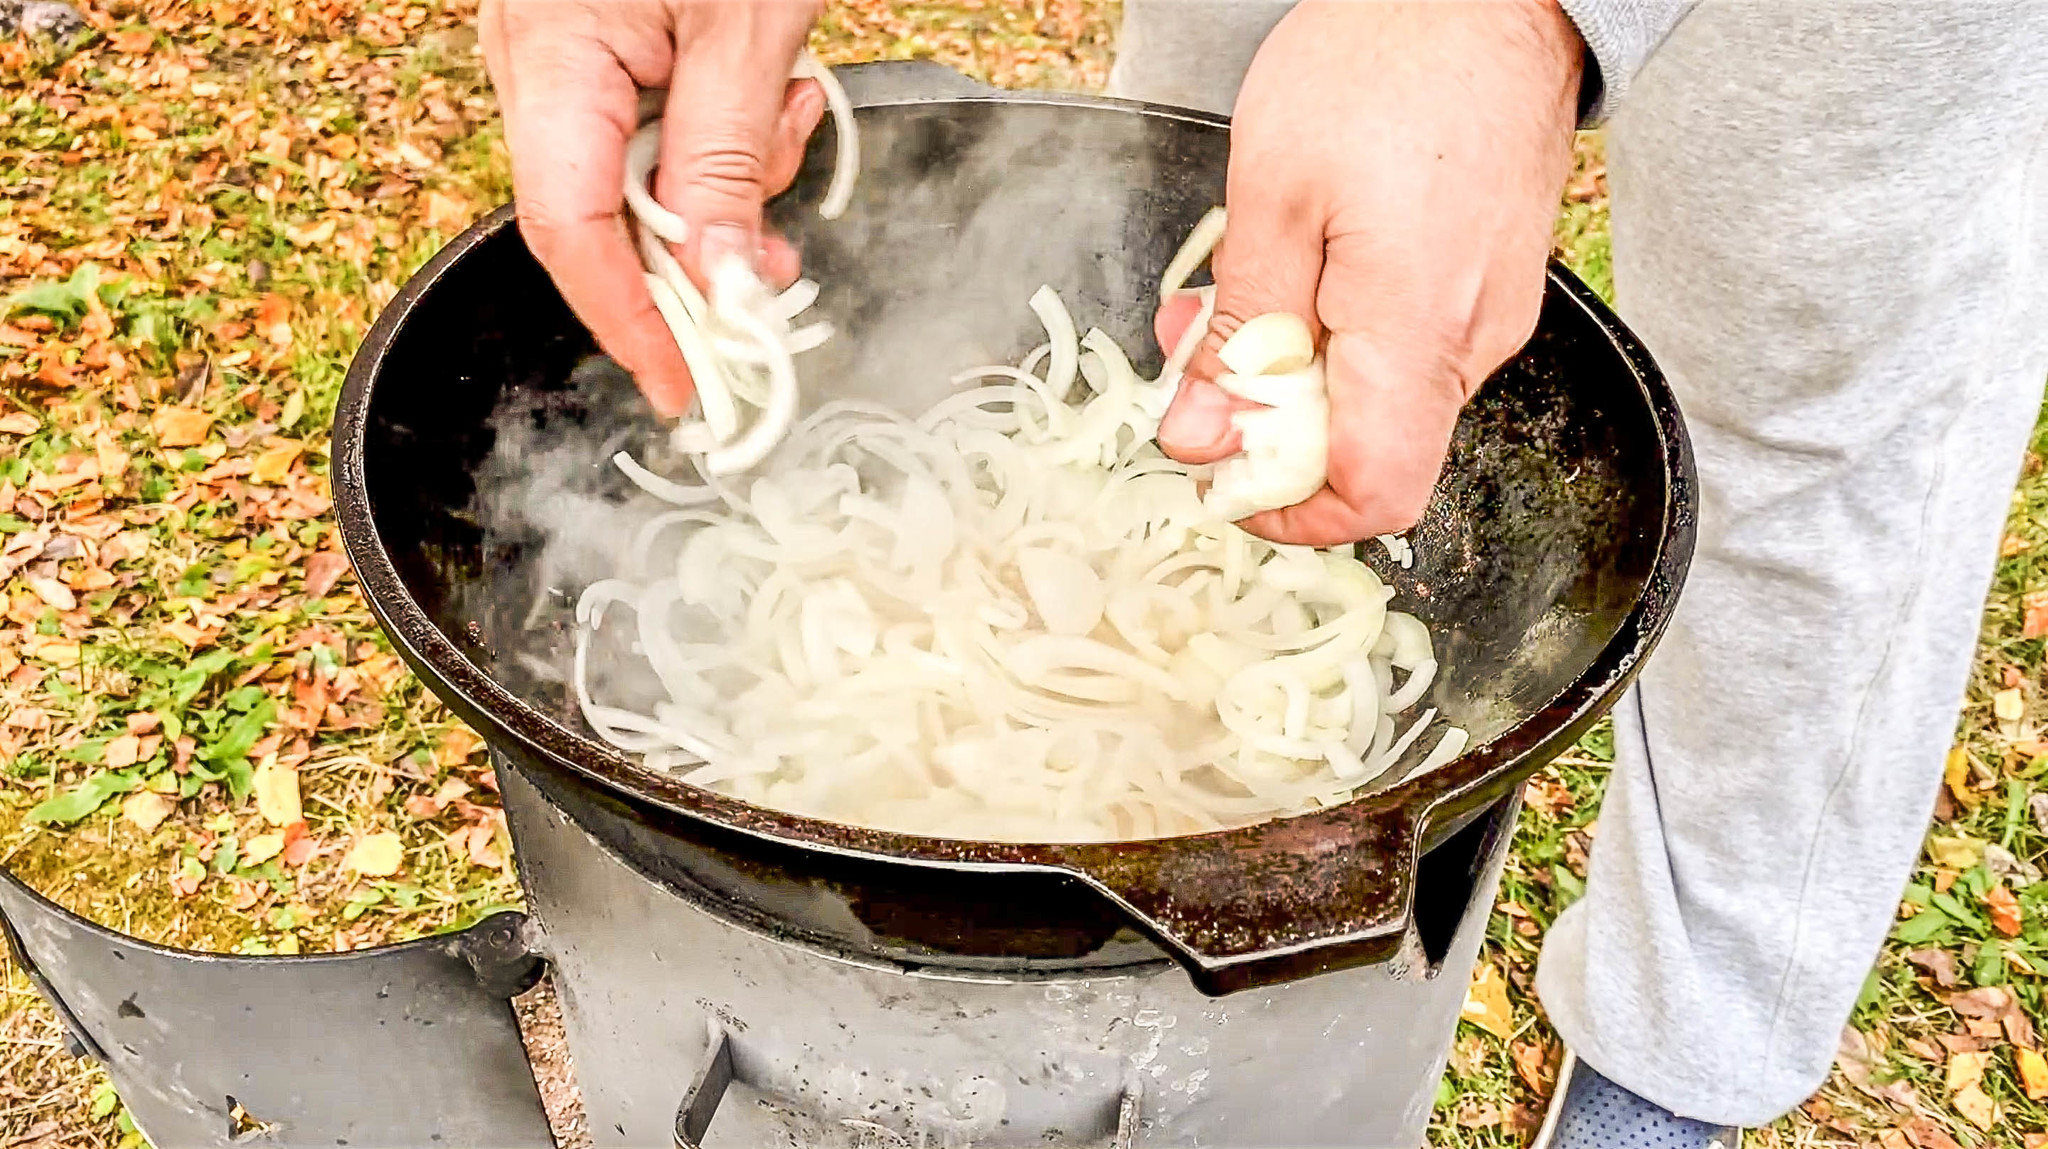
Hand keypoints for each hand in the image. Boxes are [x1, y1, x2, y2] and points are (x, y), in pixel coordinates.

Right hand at [480, 0, 825, 416]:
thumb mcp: (745, 32)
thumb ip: (726, 164)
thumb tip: (720, 288)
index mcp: (550, 61)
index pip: (572, 235)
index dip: (632, 324)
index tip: (693, 387)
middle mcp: (537, 70)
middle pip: (610, 219)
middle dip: (709, 246)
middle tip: (785, 258)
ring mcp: (565, 62)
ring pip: (643, 183)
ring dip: (734, 180)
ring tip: (789, 107)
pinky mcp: (602, 55)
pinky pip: (654, 135)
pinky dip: (722, 139)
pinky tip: (768, 92)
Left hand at [1155, 1, 1582, 544]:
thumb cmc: (1381, 64)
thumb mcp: (1270, 197)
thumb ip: (1239, 336)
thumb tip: (1201, 442)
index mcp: (1416, 331)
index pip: (1375, 493)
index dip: (1293, 514)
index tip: (1224, 482)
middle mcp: (1472, 341)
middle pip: (1372, 453)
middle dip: (1271, 431)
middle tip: (1196, 362)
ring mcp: (1492, 315)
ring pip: (1387, 404)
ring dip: (1300, 378)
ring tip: (1238, 297)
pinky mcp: (1492, 286)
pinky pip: (1411, 353)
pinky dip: (1344, 341)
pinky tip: (1300, 275)